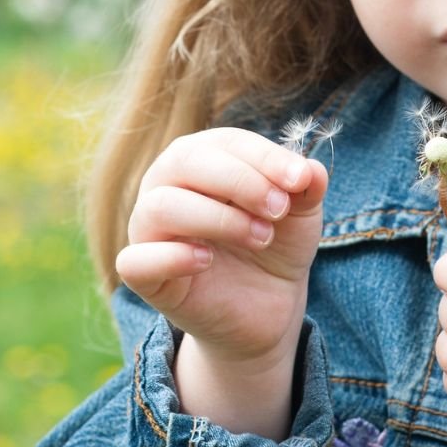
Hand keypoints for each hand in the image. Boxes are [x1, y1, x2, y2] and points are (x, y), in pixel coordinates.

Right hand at [116, 127, 327, 369]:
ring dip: (218, 219)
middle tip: (278, 209)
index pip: (225, 141)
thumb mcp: (301, 213)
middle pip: (184, 161)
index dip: (264, 157)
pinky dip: (171, 257)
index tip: (300, 180)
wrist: (267, 305)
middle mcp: (166, 185)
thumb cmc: (275, 242)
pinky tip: (207, 260)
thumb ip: (305, 187)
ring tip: (260, 238)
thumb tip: (310, 171)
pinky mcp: (144, 275)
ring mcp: (149, 229)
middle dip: (240, 181)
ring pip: (160, 206)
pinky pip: (135, 261)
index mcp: (203, 158)